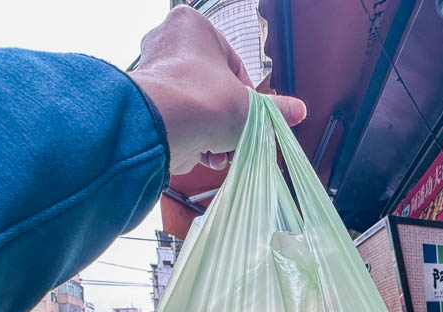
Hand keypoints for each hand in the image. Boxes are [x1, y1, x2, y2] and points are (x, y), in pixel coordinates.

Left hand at [129, 6, 306, 173]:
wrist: (162, 130)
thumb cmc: (204, 103)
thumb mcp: (252, 108)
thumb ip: (276, 109)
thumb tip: (297, 111)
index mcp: (193, 26)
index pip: (232, 64)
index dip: (247, 95)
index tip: (253, 114)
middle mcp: (167, 43)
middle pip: (211, 87)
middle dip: (226, 118)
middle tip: (237, 135)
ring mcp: (152, 74)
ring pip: (195, 107)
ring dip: (212, 133)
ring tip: (221, 151)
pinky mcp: (144, 104)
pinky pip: (177, 120)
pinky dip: (192, 138)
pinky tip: (204, 154)